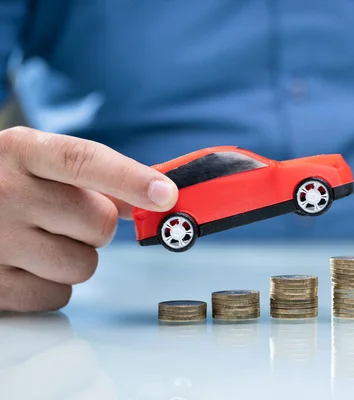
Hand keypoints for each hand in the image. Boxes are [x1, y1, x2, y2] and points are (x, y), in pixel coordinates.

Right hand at [0, 126, 177, 311]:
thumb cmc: (6, 184)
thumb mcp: (36, 161)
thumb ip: (94, 176)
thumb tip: (156, 196)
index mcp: (22, 151)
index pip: (84, 161)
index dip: (131, 179)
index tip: (166, 194)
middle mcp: (4, 192)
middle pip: (99, 223)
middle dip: (96, 226)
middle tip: (67, 219)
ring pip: (84, 265)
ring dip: (76, 257)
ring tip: (42, 240)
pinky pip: (58, 296)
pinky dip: (52, 284)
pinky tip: (27, 264)